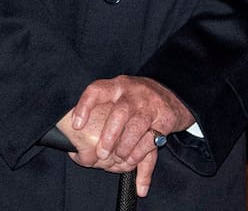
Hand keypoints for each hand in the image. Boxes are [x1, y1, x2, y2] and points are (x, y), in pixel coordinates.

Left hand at [58, 76, 195, 196]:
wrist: (174, 94)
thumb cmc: (137, 100)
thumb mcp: (120, 96)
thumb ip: (101, 109)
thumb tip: (74, 141)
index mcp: (118, 86)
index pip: (98, 90)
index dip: (85, 106)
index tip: (77, 125)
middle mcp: (134, 93)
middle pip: (121, 112)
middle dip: (110, 136)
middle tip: (102, 154)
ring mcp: (151, 106)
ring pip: (137, 127)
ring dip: (126, 147)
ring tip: (119, 158)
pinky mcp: (165, 119)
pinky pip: (152, 140)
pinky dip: (140, 154)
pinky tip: (132, 161)